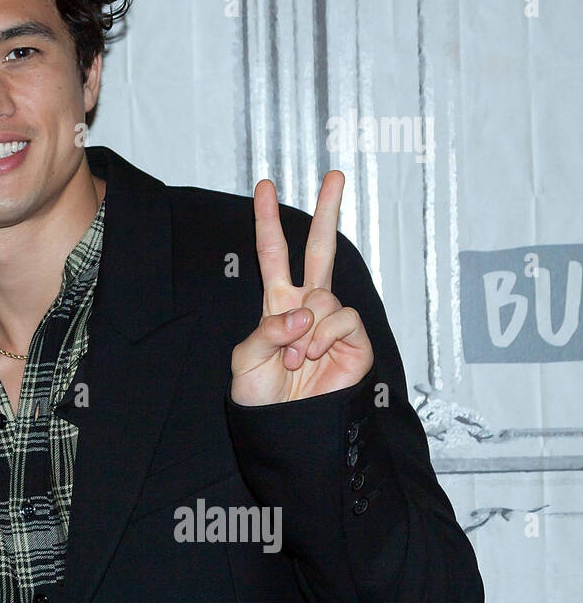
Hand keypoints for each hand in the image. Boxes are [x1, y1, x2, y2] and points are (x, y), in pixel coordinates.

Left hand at [230, 171, 373, 406]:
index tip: (264, 186)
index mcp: (276, 305)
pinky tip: (313, 357)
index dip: (267, 221)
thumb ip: (268, 331)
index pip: (273, 254)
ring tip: (295, 360)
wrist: (285, 429)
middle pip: (320, 249)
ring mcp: (332, 323)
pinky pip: (343, 318)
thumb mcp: (247, 360)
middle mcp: (306, 307)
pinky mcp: (355, 342)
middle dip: (328, 211)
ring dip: (304, 329)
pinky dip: (323, 337)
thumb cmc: (261, 397)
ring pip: (324, 296)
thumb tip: (303, 313)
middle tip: (335, 174)